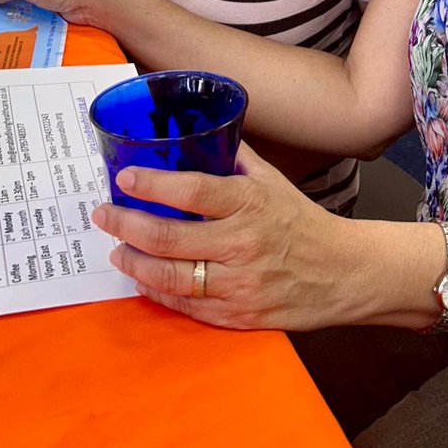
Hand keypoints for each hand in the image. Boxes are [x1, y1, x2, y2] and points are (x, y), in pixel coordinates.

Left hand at [91, 144, 351, 330]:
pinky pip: (186, 306)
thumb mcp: (273, 182)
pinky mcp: (238, 315)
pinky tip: (143, 278)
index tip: (125, 178)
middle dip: (126, 225)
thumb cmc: (303, 223)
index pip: (192, 190)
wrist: (342, 273)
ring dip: (134, 263)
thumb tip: (205, 133)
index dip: (153, 184)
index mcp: (251, 203)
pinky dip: (157, 292)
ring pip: (170, 276)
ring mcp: (239, 283)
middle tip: (104, 215)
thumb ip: (236, 158)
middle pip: (170, 237)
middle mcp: (242, 243)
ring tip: (117, 250)